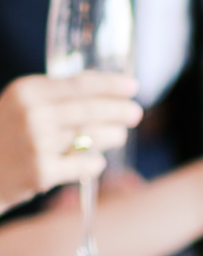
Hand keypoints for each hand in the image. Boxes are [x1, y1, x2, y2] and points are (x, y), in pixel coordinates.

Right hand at [0, 72, 140, 212]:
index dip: (110, 85)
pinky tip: (98, 162)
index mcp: (27, 90)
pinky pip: (81, 166)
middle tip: (136, 113)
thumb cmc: (3, 135)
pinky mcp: (41, 172)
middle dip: (118, 111)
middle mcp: (32, 114)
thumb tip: (101, 96)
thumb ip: (52, 99)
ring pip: (89, 137)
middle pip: (89, 109)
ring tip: (120, 135)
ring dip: (111, 136)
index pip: (79, 83)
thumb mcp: (19, 105)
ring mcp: (37, 144)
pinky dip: (93, 163)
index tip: (133, 86)